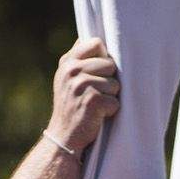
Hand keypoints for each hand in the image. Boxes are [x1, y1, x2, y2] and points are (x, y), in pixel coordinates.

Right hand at [48, 34, 120, 155]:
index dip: (103, 57)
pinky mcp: (93, 101)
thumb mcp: (67, 78)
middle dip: (108, 80)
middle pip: (110, 64)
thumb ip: (79, 59)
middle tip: (95, 94)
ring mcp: (82, 85)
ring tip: (94, 105)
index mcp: (67, 62)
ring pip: (115, 84)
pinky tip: (97, 116)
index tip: (98, 72)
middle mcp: (73, 71)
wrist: (63, 137)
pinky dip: (110, 111)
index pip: (96, 43)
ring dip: (110, 97)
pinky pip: (115, 102)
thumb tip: (98, 41)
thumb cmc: (71, 106)